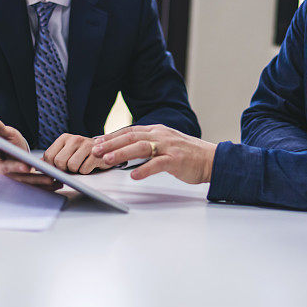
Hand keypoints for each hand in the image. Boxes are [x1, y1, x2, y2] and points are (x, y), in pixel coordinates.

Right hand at [0, 115, 59, 190]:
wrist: (13, 154)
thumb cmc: (7, 142)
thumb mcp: (3, 132)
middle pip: (7, 169)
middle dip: (17, 168)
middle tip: (27, 167)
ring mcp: (9, 178)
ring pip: (22, 181)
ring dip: (36, 181)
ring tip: (50, 178)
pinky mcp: (21, 185)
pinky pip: (32, 187)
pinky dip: (44, 187)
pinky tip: (57, 184)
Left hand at [43, 133, 111, 174]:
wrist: (106, 150)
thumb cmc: (82, 153)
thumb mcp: (66, 151)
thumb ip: (52, 157)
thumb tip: (36, 165)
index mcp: (64, 138)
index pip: (48, 156)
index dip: (52, 167)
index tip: (58, 168)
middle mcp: (75, 138)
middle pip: (59, 162)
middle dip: (64, 169)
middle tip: (71, 167)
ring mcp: (87, 145)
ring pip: (72, 166)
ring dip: (76, 171)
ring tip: (81, 165)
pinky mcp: (97, 154)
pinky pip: (84, 169)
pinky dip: (85, 171)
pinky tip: (90, 165)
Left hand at [91, 124, 215, 183]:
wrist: (212, 159)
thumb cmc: (188, 154)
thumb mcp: (166, 144)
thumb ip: (149, 145)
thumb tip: (126, 152)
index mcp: (158, 131)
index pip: (130, 131)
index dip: (112, 136)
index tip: (97, 141)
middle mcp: (161, 136)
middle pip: (132, 137)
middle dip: (111, 143)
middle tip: (95, 149)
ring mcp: (169, 147)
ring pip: (141, 147)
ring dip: (122, 153)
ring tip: (107, 160)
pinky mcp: (176, 160)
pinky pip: (157, 164)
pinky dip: (144, 169)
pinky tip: (134, 176)